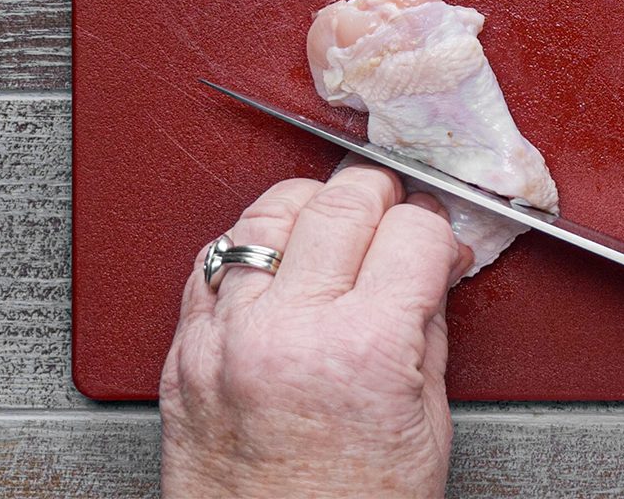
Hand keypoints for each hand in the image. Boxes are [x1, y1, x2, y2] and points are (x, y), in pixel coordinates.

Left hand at [160, 159, 474, 498]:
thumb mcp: (427, 426)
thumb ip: (427, 328)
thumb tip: (430, 267)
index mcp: (364, 350)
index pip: (413, 230)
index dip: (437, 227)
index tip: (439, 237)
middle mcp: (287, 333)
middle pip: (340, 202)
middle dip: (379, 196)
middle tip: (394, 214)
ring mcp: (225, 341)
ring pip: (266, 216)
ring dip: (310, 211)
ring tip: (333, 228)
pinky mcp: (183, 357)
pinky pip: (211, 263)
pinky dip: (249, 253)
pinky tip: (276, 266)